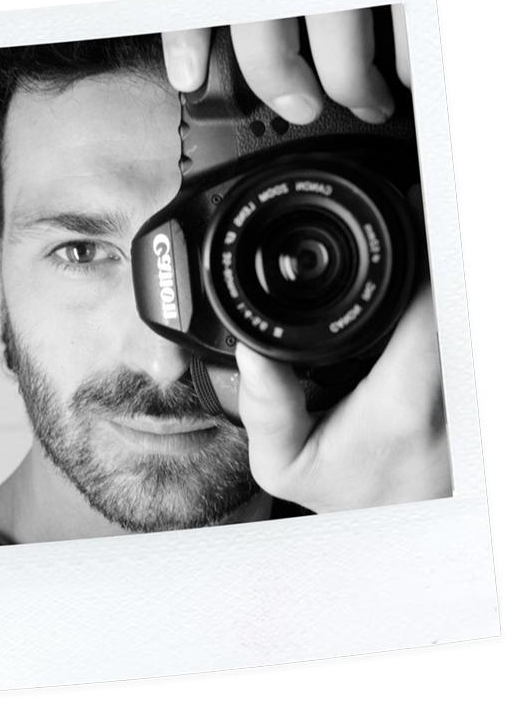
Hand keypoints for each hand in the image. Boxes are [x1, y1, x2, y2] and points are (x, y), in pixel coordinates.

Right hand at [163, 10, 449, 511]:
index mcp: (406, 400)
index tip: (402, 196)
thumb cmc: (346, 491)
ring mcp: (466, 383)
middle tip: (402, 194)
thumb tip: (251, 348)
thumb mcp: (284, 465)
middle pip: (455, 283)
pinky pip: (457, 318)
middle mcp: (450, 387)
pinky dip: (440, 288)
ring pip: (461, 296)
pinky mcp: (465, 378)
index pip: (432, 297)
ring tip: (408, 221)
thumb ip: (264, 410)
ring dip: (439, 258)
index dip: (422, 235)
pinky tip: (414, 275)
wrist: (395, 522)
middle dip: (430, 234)